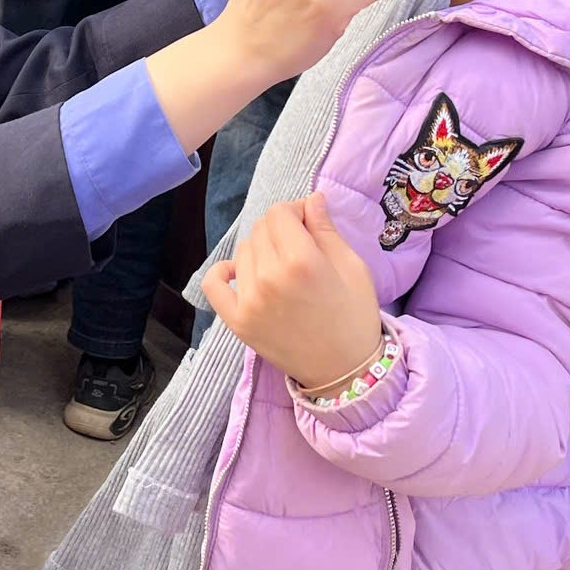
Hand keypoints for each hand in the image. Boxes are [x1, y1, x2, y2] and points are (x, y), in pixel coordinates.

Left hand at [200, 195, 383, 387]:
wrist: (345, 371)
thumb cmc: (355, 316)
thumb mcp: (352, 267)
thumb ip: (326, 229)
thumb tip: (311, 198)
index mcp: (301, 261)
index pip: (280, 213)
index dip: (296, 211)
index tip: (308, 223)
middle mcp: (269, 278)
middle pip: (261, 229)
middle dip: (280, 229)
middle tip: (299, 246)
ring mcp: (249, 300)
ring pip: (243, 251)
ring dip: (261, 250)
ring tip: (282, 267)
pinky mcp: (237, 321)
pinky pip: (213, 283)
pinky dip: (223, 271)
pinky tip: (242, 272)